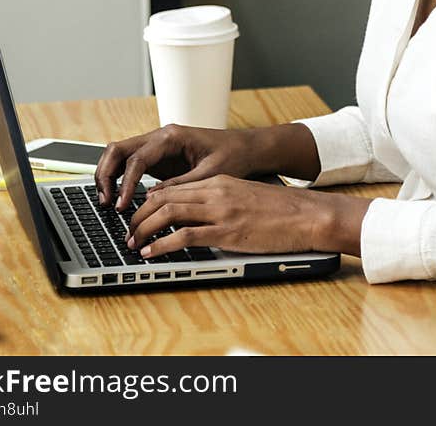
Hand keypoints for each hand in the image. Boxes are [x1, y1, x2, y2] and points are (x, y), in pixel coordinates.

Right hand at [95, 124, 260, 210]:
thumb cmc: (233, 156)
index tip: (122, 205)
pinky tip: (120, 197)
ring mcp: (157, 146)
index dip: (126, 183)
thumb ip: (181, 186)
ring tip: (108, 202)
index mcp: (172, 137)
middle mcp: (160, 137)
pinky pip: (130, 164)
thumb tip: (152, 199)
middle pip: (118, 149)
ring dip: (109, 175)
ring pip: (120, 154)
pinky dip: (120, 178)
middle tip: (105, 202)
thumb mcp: (210, 174)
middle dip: (106, 174)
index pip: (137, 159)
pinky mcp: (159, 157)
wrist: (245, 148)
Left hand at [125, 174, 325, 255]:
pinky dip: (162, 245)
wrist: (307, 214)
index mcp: (220, 182)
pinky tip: (151, 253)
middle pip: (164, 197)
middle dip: (139, 216)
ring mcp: (221, 211)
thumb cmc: (282, 210)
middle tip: (128, 232)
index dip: (149, 202)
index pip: (174, 187)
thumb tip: (201, 214)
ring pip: (169, 213)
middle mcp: (216, 192)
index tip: (139, 216)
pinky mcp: (227, 231)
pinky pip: (184, 237)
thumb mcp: (246, 196)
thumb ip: (223, 200)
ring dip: (144, 229)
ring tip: (133, 243)